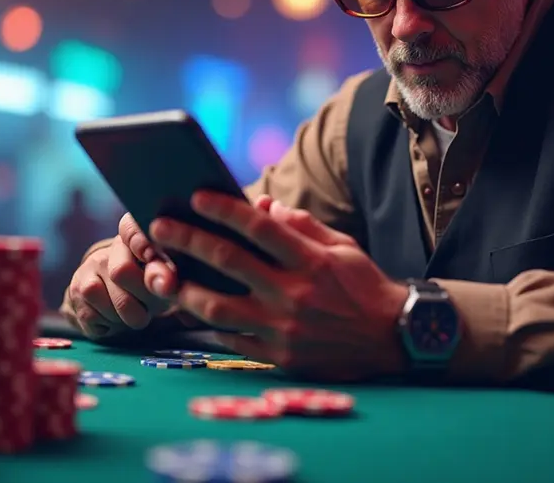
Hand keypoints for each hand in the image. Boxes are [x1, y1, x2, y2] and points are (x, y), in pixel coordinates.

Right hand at [65, 213, 189, 338]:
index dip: (140, 240)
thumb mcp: (163, 278)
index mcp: (135, 240)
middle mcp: (108, 250)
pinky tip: (116, 321)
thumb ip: (171, 281)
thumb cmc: (146, 285)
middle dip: (143, 298)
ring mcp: (87, 270)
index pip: (132, 229)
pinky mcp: (74, 292)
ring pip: (105, 299)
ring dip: (127, 317)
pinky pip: (92, 317)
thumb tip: (174, 293)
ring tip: (136, 316)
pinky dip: (109, 327)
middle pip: (122, 272)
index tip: (149, 254)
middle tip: (153, 308)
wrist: (104, 294)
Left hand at [149, 192, 408, 380]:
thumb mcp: (342, 247)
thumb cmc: (364, 286)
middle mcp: (294, 293)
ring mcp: (284, 329)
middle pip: (228, 261)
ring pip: (219, 307)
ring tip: (163, 275)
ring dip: (185, 288)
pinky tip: (195, 311)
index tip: (195, 196)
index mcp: (311, 260)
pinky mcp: (280, 358)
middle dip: (188, 240)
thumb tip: (264, 205)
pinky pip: (234, 341)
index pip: (258, 226)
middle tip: (159, 227)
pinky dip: (211, 325)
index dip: (223, 209)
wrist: (393, 339)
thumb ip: (302, 225)